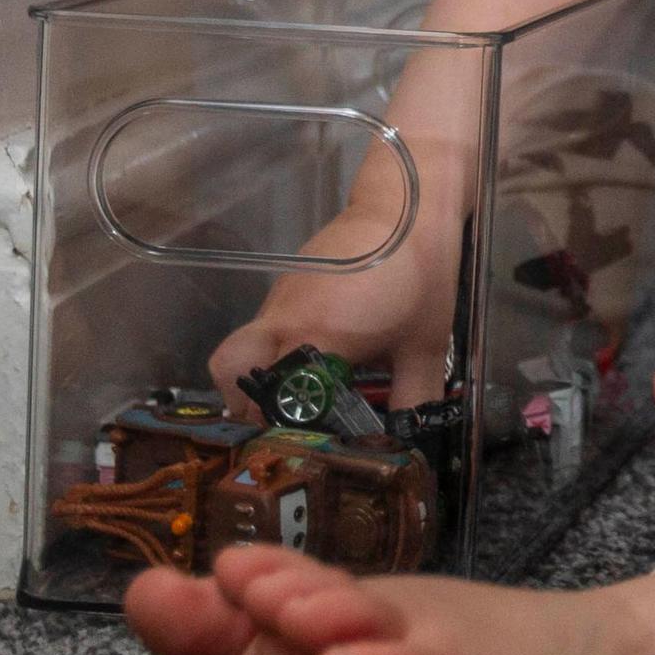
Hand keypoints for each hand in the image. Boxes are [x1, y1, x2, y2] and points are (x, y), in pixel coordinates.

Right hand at [204, 141, 469, 416]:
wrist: (410, 205)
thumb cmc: (420, 276)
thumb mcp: (425, 347)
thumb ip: (414, 398)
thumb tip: (409, 443)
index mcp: (313, 338)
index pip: (268, 397)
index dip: (273, 429)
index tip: (292, 449)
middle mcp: (282, 319)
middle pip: (229, 368)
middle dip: (242, 403)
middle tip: (278, 425)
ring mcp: (280, 296)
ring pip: (247, 345)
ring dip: (263, 374)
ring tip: (301, 399)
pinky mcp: (289, 282)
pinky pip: (269, 323)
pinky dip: (280, 347)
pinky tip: (319, 357)